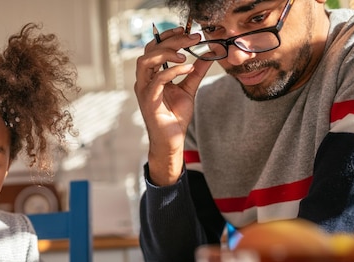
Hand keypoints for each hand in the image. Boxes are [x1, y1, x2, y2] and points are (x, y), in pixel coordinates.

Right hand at [134, 27, 212, 185]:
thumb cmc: (175, 116)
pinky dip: (173, 70)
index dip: (168, 36)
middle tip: (193, 38)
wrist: (172, 140)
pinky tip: (188, 68)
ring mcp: (144, 90)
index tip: (187, 31)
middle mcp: (145, 80)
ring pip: (147, 61)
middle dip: (172, 40)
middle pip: (150, 49)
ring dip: (167, 52)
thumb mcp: (189, 89)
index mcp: (152, 75)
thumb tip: (209, 55)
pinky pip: (157, 80)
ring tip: (186, 55)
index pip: (154, 48)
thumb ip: (196, 72)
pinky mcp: (149, 100)